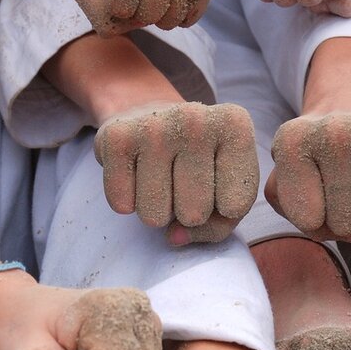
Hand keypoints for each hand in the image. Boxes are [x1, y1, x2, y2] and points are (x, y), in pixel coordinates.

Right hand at [94, 101, 258, 242]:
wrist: (145, 113)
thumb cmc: (198, 161)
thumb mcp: (226, 190)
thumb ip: (217, 226)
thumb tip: (174, 236)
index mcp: (235, 126)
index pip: (235, 206)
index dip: (222, 209)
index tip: (215, 181)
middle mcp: (196, 119)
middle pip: (194, 214)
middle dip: (185, 210)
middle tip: (180, 179)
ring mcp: (154, 127)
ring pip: (155, 217)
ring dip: (156, 208)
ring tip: (159, 175)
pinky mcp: (116, 137)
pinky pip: (122, 206)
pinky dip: (127, 199)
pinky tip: (135, 171)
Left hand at [267, 107, 350, 239]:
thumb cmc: (316, 150)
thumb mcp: (289, 179)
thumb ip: (307, 223)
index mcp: (292, 143)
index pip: (309, 221)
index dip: (316, 218)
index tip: (316, 192)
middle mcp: (332, 133)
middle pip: (345, 222)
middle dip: (345, 215)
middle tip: (343, 183)